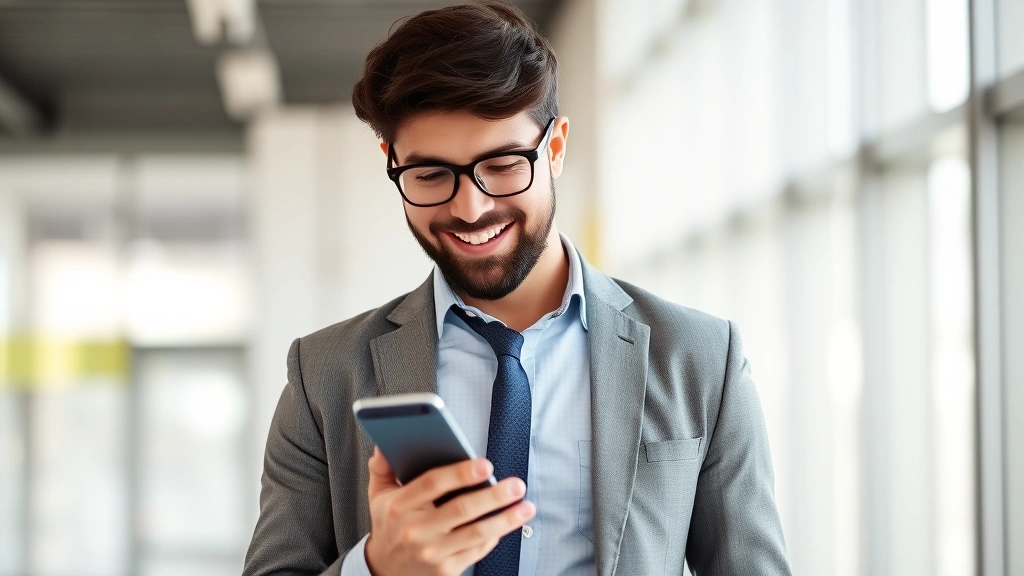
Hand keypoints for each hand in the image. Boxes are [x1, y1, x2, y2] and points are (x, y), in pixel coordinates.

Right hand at [363, 447, 534, 575]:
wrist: (384, 570)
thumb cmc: (389, 527)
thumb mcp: (378, 496)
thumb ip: (383, 468)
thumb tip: (385, 444)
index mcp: (399, 506)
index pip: (432, 484)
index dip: (461, 473)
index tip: (485, 465)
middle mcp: (416, 530)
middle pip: (461, 509)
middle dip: (493, 496)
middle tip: (516, 484)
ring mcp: (432, 552)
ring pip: (476, 533)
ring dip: (505, 519)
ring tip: (525, 506)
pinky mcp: (445, 570)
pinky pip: (476, 551)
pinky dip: (495, 537)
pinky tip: (509, 524)